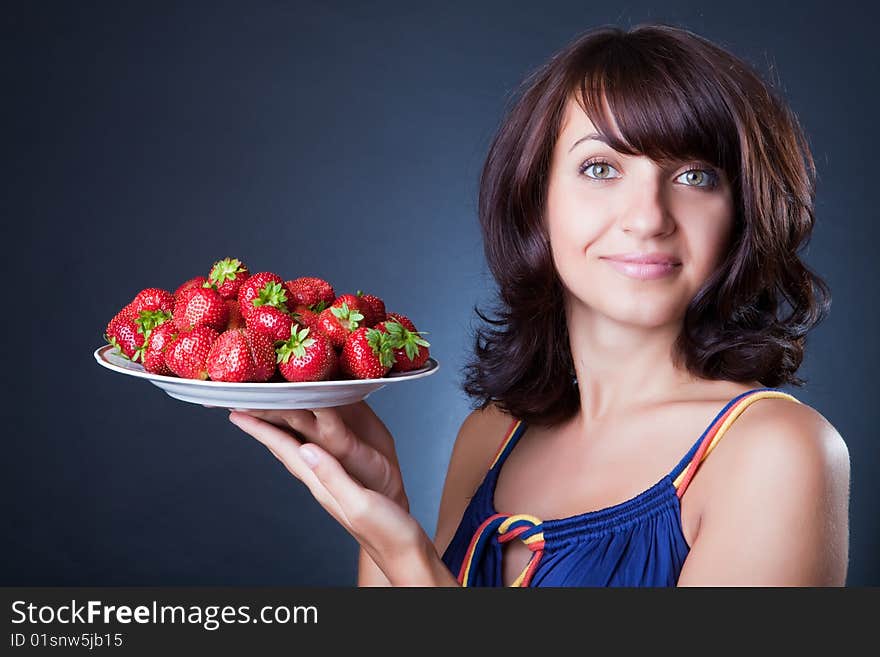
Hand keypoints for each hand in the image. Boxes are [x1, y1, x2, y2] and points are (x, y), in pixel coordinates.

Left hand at [227, 402, 444, 583]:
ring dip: (280, 433)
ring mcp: (331, 486)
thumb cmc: (387, 531)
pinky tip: (309, 435)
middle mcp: (321, 484)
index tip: (238, 413)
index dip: (261, 430)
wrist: (404, 552)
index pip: (284, 451)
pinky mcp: (344, 485)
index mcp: (322, 485)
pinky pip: (316, 456)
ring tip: (267, 416)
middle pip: (284, 450)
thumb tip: (307, 449)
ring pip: (297, 453)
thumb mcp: (360, 503)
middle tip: (244, 407)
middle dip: (263, 428)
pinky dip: (305, 440)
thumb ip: (333, 477)